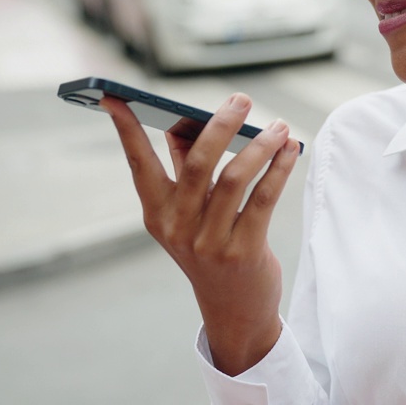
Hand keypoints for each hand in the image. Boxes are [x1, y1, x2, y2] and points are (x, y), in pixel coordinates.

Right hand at [100, 93, 300, 375]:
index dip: (127, 129)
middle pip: (197, 162)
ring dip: (261, 145)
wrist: (234, 310)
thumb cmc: (212, 248)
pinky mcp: (243, 252)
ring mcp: (208, 242)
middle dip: (220, 124)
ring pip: (235, 177)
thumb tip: (185, 120)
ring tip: (279, 125)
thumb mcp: (190, 215)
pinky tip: (290, 150)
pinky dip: (279, 168)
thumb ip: (185, 171)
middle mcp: (177, 227)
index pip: (139, 162)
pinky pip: (264, 198)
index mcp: (157, 214)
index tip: (115, 96)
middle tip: (242, 98)